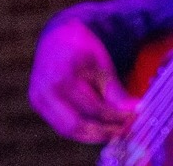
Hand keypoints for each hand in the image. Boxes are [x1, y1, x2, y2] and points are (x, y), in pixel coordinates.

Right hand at [29, 16, 137, 144]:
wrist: (57, 37)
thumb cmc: (82, 49)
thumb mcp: (102, 65)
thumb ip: (116, 91)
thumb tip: (135, 111)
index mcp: (61, 75)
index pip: (92, 108)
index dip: (115, 117)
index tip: (134, 118)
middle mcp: (44, 89)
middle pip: (77, 125)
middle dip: (104, 132)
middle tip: (126, 131)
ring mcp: (37, 98)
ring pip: (68, 130)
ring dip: (93, 134)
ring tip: (115, 130)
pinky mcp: (37, 105)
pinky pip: (62, 126)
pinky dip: (82, 130)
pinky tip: (99, 127)